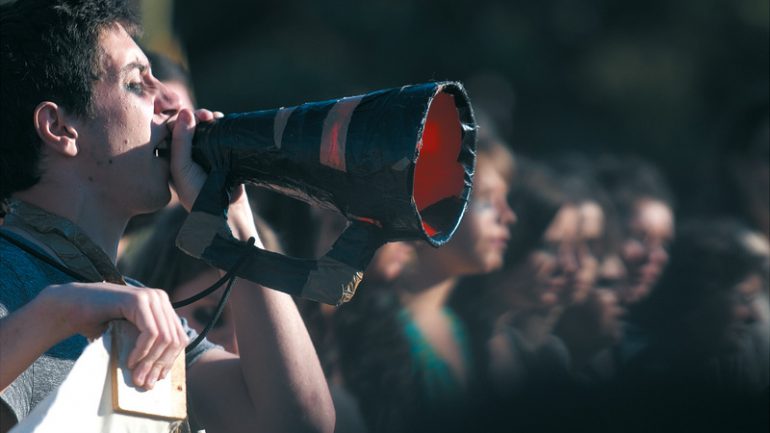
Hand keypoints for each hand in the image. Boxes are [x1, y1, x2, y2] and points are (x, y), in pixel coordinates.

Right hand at [39, 282, 187, 388]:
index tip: (158, 378)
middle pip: (174, 338)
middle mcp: (160, 298)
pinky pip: (150, 333)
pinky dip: (142, 351)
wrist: (71, 306)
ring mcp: (150, 296)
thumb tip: (161, 374)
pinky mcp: (138, 300)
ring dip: (150, 362)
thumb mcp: (129, 334)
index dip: (170, 360)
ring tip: (137, 377)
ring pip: (164, 337)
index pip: (178, 337)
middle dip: (161, 364)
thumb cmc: (98, 323)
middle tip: (146, 384)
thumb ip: (147, 345)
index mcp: (162, 305)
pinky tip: (130, 362)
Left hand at [168, 108, 223, 211]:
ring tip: (213, 117)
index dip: (177, 119)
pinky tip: (221, 120)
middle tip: (204, 115)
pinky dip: (219, 122)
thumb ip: (180, 141)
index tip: (186, 115)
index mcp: (171, 154)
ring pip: (203, 125)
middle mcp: (187, 150)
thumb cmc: (196, 192)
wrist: (224, 207)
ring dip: (207, 117)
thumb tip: (186, 112)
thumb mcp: (181, 167)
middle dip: (194, 115)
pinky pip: (218, 131)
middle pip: (188, 123)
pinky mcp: (220, 149)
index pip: (170, 129)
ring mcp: (204, 149)